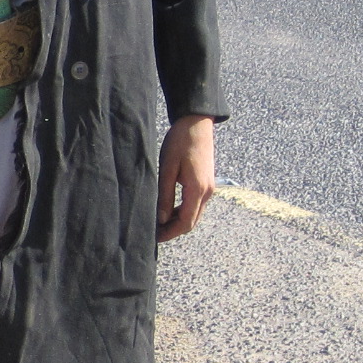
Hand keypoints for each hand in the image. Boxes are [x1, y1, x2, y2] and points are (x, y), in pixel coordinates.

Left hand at [156, 114, 215, 241]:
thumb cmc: (180, 142)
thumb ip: (165, 195)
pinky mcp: (206, 183)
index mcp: (198, 190)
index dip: (170, 233)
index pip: (185, 222)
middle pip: (192, 221)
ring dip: (178, 221)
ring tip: (158, 224)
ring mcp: (209, 188)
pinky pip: (195, 204)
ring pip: (194, 214)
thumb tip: (161, 219)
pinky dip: (183, 211)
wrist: (196, 123)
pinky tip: (168, 210)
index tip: (154, 238)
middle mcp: (207, 192)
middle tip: (153, 234)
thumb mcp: (167, 168)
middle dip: (173, 230)